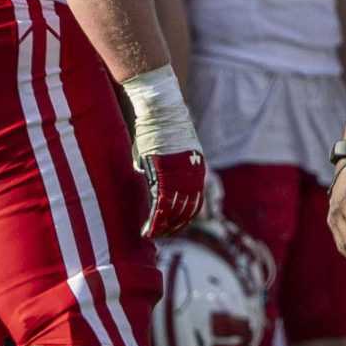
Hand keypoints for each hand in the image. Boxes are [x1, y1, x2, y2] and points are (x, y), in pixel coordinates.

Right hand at [120, 65, 206, 236]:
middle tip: (160, 237)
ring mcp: (181, 174)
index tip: (171, 229)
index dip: (183, 219)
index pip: (195, 204)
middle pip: (187, 211)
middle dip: (173, 227)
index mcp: (197, 170)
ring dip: (163, 227)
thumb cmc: (159, 126)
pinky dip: (156, 219)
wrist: (160, 107)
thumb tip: (154, 183)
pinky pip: (162, 204)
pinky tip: (148, 229)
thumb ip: (167, 169)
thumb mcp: (168, 151)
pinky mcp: (166, 173)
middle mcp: (194, 175)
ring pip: (174, 211)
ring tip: (152, 236)